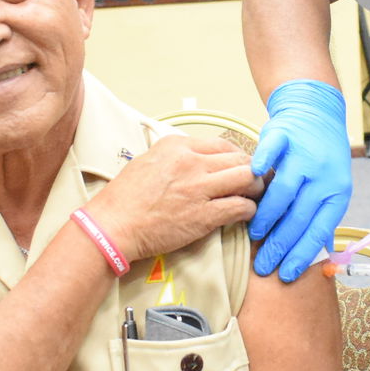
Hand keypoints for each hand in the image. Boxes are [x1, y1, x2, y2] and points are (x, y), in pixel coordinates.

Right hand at [87, 135, 259, 262]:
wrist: (113, 226)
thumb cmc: (125, 198)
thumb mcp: (149, 161)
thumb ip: (176, 156)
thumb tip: (198, 159)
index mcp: (177, 146)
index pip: (222, 144)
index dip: (237, 156)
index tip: (240, 166)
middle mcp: (190, 162)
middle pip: (240, 159)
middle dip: (253, 171)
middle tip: (256, 182)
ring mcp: (198, 188)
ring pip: (247, 178)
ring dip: (256, 188)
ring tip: (255, 196)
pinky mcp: (203, 215)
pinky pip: (240, 206)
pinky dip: (249, 210)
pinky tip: (246, 214)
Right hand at [248, 80, 350, 282]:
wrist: (316, 114)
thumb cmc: (320, 160)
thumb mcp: (329, 189)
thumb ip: (320, 218)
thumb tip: (319, 254)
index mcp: (337, 191)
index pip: (319, 230)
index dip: (302, 254)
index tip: (286, 275)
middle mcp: (324, 174)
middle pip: (299, 216)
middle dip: (279, 246)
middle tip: (262, 266)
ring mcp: (304, 154)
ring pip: (284, 191)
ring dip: (267, 217)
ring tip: (253, 235)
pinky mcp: (285, 135)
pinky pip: (271, 152)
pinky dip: (261, 165)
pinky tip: (250, 180)